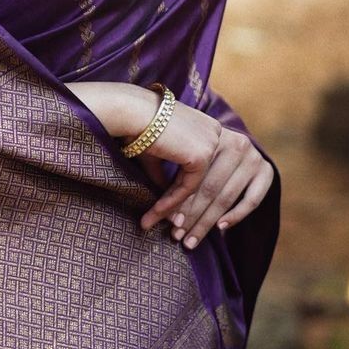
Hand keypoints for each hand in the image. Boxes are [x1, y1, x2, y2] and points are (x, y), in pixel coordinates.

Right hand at [137, 99, 273, 249]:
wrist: (129, 111)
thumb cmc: (139, 128)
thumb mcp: (162, 154)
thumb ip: (173, 176)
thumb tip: (175, 203)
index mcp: (213, 131)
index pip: (219, 175)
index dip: (208, 204)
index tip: (192, 223)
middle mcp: (219, 135)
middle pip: (216, 187)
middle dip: (199, 218)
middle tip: (183, 237)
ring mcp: (214, 144)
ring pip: (206, 192)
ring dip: (188, 218)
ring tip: (173, 235)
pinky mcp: (202, 154)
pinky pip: (189, 189)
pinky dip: (173, 205)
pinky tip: (160, 217)